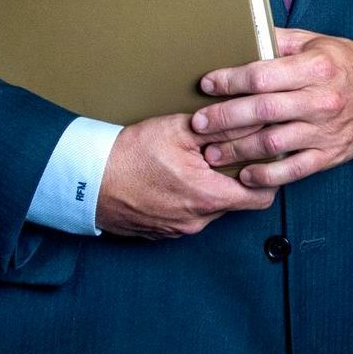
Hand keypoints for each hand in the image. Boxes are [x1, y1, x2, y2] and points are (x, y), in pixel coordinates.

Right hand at [94, 112, 276, 239]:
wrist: (86, 180)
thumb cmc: (130, 154)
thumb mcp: (177, 130)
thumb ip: (220, 128)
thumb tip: (252, 121)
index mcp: (208, 197)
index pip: (261, 196)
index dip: (266, 174)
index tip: (261, 155)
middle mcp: (197, 221)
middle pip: (235, 201)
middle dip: (234, 177)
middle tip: (224, 151)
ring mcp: (178, 230)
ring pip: (209, 208)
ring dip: (208, 187)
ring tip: (194, 161)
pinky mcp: (161, 232)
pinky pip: (186, 216)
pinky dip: (187, 198)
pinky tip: (172, 177)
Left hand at [190, 28, 352, 187]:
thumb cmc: (343, 63)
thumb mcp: (314, 41)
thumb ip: (278, 40)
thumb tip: (242, 35)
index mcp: (314, 67)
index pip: (262, 75)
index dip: (230, 81)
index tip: (207, 85)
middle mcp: (321, 100)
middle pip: (262, 111)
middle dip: (224, 118)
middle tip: (198, 123)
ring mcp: (325, 131)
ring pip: (273, 143)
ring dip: (238, 149)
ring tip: (212, 152)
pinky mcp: (329, 154)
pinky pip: (294, 170)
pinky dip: (268, 176)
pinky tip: (246, 174)